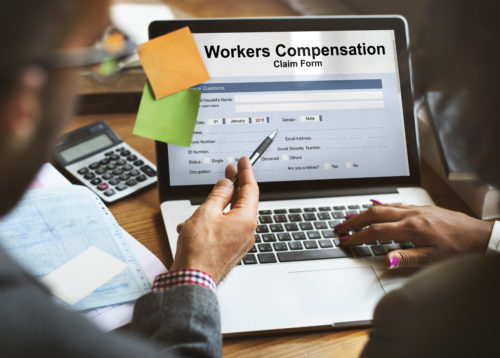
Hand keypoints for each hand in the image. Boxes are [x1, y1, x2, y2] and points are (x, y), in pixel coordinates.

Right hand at [170, 157, 258, 282]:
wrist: (192, 281)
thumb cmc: (199, 250)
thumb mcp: (206, 213)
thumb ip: (218, 195)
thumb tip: (226, 185)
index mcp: (246, 220)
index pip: (250, 189)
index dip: (246, 172)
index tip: (243, 161)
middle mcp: (247, 231)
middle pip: (242, 202)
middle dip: (231, 187)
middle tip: (228, 171)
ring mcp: (239, 242)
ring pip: (229, 216)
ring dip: (213, 210)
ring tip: (196, 212)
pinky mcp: (230, 250)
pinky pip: (223, 229)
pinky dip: (209, 224)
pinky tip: (192, 227)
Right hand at [335, 203, 493, 268]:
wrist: (481, 237)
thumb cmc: (459, 249)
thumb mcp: (432, 259)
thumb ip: (406, 258)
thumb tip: (385, 259)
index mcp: (412, 228)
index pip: (376, 231)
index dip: (358, 236)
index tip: (345, 240)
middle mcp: (412, 214)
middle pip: (374, 213)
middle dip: (354, 220)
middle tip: (339, 226)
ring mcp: (416, 209)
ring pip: (383, 206)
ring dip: (364, 212)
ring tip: (350, 218)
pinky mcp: (422, 208)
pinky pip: (395, 204)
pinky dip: (380, 206)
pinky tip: (375, 207)